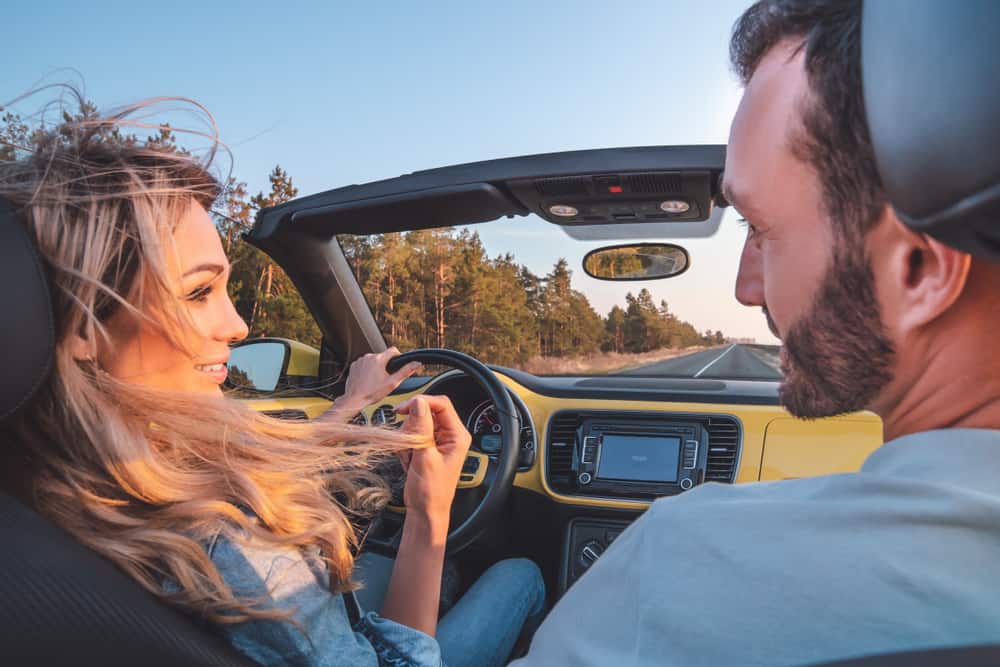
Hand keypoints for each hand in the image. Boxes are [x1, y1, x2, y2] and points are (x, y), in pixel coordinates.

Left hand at [333, 347, 421, 415]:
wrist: (355, 399)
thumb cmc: (372, 393)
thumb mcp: (392, 383)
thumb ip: (405, 371)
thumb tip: (416, 364)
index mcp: (379, 359)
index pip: (393, 350)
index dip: (398, 356)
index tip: (397, 364)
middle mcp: (368, 357)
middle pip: (382, 356)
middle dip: (385, 364)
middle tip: (385, 377)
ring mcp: (360, 361)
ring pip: (373, 360)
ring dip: (376, 366)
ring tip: (375, 380)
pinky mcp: (354, 365)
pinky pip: (364, 364)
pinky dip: (367, 369)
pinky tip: (367, 379)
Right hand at [395, 395, 471, 520]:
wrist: (425, 510)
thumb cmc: (431, 491)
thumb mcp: (425, 458)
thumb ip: (421, 429)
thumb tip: (418, 403)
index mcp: (457, 435)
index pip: (441, 404)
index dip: (421, 402)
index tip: (404, 409)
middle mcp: (449, 435)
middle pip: (426, 413)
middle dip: (411, 427)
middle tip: (407, 444)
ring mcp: (437, 441)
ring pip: (415, 424)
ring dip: (406, 439)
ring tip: (410, 458)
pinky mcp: (426, 447)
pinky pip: (410, 435)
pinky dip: (404, 446)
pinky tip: (408, 461)